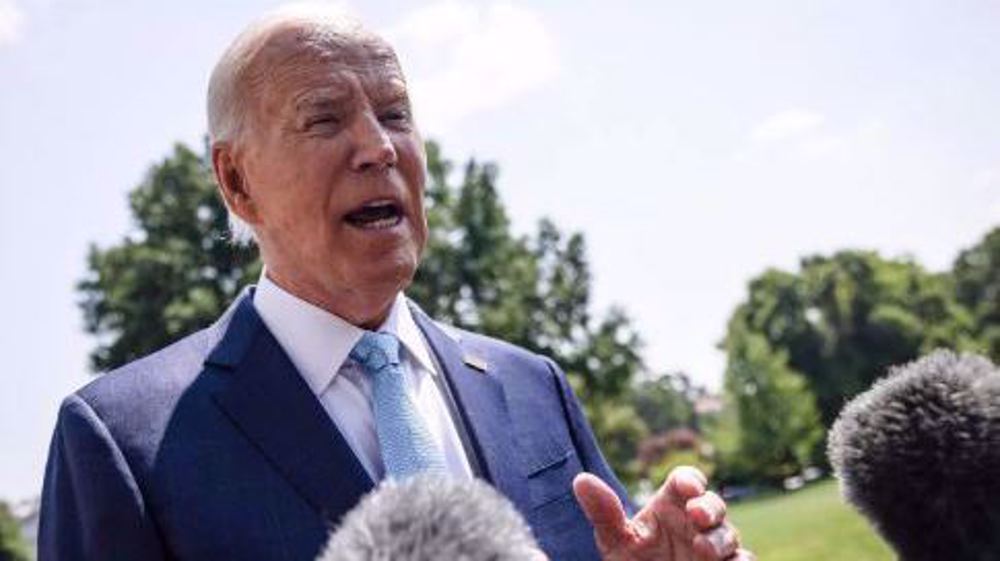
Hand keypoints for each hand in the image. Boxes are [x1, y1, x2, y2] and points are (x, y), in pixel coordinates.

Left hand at [572, 467, 754, 560]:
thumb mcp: (615, 542)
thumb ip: (604, 513)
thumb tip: (581, 480)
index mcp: (672, 504)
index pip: (686, 480)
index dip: (690, 480)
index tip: (687, 487)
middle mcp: (696, 522)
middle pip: (713, 505)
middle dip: (709, 508)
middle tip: (698, 516)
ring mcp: (715, 547)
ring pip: (729, 535)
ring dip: (720, 539)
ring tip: (703, 550)